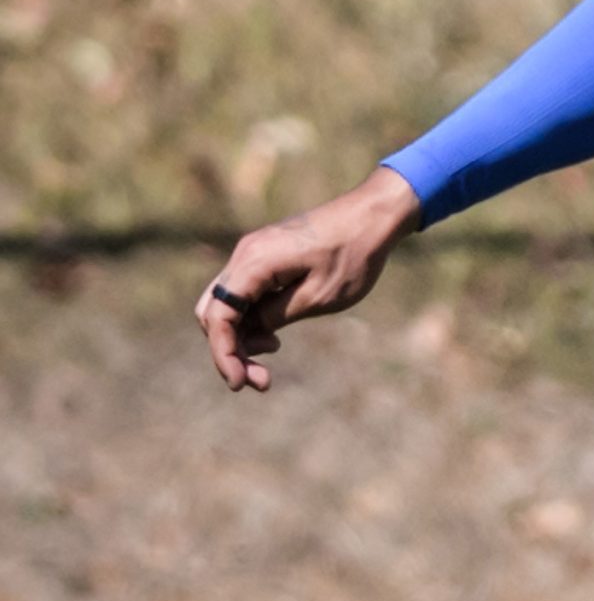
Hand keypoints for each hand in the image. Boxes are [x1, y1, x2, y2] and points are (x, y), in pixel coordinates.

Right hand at [194, 168, 422, 392]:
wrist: (373, 216)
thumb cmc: (353, 255)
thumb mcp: (318, 297)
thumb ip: (276, 316)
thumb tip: (248, 334)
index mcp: (254, 263)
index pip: (218, 316)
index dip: (224, 354)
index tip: (240, 384)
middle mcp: (245, 256)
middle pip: (213, 311)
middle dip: (230, 349)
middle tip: (259, 378)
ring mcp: (253, 255)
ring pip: (227, 304)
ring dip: (241, 335)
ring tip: (272, 355)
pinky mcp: (265, 258)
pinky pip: (245, 293)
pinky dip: (252, 318)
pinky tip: (274, 336)